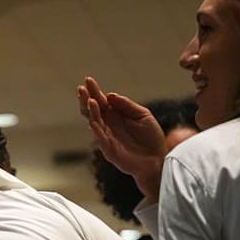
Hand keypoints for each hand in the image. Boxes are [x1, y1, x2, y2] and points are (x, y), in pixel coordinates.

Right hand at [78, 77, 165, 201]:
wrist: (157, 160)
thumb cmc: (151, 137)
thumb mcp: (143, 116)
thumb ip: (127, 105)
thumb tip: (111, 95)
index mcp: (115, 114)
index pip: (101, 100)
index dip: (94, 91)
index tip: (88, 80)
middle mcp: (108, 124)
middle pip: (93, 109)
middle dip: (86, 98)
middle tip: (81, 88)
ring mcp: (106, 136)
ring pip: (94, 122)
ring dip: (90, 111)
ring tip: (90, 100)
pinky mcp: (109, 149)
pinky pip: (100, 138)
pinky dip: (96, 129)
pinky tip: (94, 121)